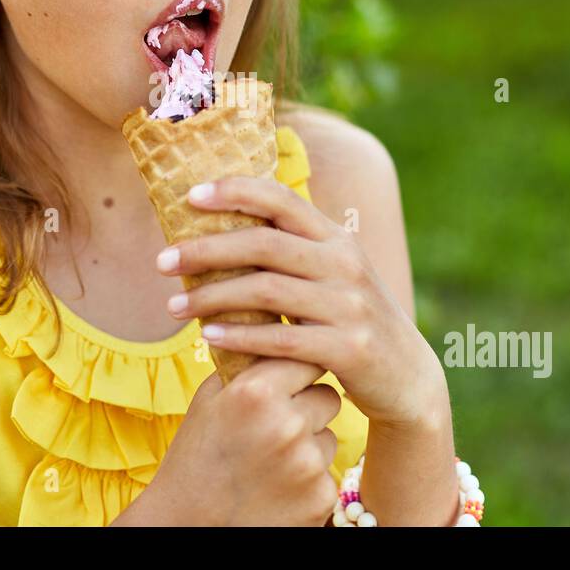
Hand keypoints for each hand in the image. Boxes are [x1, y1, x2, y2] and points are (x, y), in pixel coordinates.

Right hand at [149, 360, 341, 525]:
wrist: (188, 526)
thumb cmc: (196, 456)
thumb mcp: (210, 399)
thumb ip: (247, 362)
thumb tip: (277, 327)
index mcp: (255, 392)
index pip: (306, 356)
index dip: (298, 366)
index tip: (290, 373)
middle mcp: (286, 424)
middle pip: (328, 395)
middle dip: (308, 404)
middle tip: (276, 422)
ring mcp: (306, 464)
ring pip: (329, 435)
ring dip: (309, 442)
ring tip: (269, 460)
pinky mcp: (320, 497)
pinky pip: (327, 471)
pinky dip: (308, 477)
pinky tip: (275, 486)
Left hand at [158, 176, 441, 429]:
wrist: (408, 377)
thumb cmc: (351, 320)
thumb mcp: (333, 274)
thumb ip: (293, 250)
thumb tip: (224, 224)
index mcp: (336, 238)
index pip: (282, 199)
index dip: (235, 191)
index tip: (190, 196)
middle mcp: (345, 263)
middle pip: (263, 245)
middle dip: (205, 250)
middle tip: (162, 262)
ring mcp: (349, 305)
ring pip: (266, 290)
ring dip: (212, 296)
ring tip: (174, 307)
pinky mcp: (348, 348)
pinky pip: (282, 337)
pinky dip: (241, 335)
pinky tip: (209, 336)